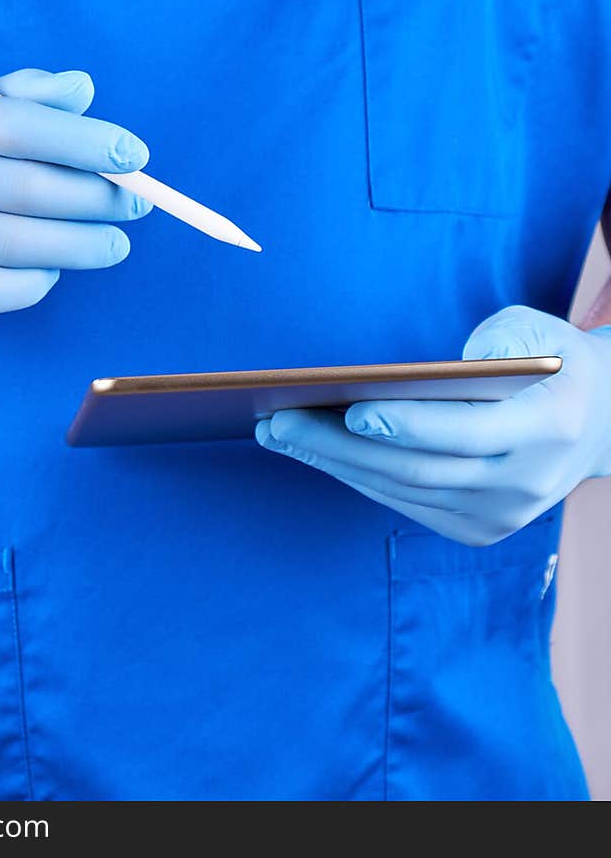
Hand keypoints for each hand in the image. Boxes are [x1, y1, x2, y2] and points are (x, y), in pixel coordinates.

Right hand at [0, 68, 150, 317]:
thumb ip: (16, 96)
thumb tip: (84, 88)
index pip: (24, 125)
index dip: (89, 142)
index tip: (136, 157)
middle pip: (29, 188)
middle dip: (98, 199)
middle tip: (136, 206)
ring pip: (17, 243)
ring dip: (81, 247)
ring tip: (115, 246)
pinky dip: (32, 285)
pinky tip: (54, 274)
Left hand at [255, 306, 610, 545]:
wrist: (597, 424)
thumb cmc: (550, 363)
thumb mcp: (534, 329)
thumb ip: (488, 342)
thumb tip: (412, 378)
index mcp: (545, 427)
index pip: (466, 433)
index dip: (407, 424)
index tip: (351, 408)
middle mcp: (523, 480)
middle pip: (416, 467)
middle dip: (339, 445)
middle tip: (280, 421)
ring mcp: (499, 513)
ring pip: (402, 490)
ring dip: (333, 463)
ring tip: (278, 434)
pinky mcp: (477, 528)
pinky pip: (404, 502)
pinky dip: (356, 477)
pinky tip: (314, 452)